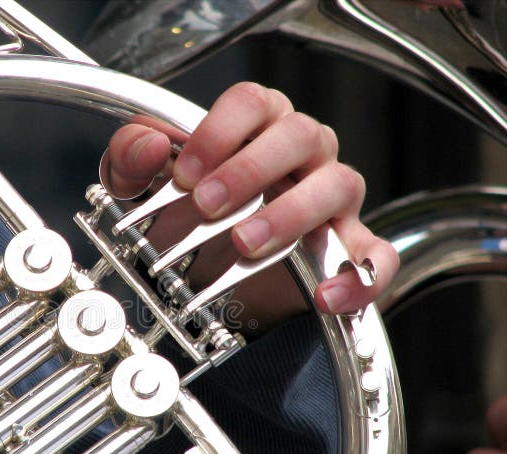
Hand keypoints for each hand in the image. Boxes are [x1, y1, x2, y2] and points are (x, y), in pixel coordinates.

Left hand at [104, 82, 398, 326]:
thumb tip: (146, 146)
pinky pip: (376, 258)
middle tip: (205, 206)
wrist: (209, 276)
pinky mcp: (348, 251)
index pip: (252, 102)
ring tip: (245, 244)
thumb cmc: (186, 217)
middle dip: (248, 169)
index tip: (183, 174)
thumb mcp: (143, 188)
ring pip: (338, 185)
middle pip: (298, 134)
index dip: (217, 133)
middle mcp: (303, 155)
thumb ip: (132, 158)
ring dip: (289, 214)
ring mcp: (333, 201)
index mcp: (257, 127)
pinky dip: (360, 278)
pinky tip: (323, 297)